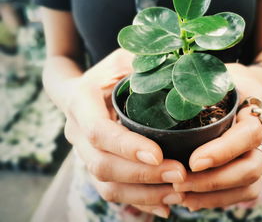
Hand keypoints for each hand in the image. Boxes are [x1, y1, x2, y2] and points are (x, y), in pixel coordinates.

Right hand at [63, 49, 186, 217]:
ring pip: (106, 185)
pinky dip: (138, 201)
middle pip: (102, 165)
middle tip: (180, 175)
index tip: (159, 155)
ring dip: (143, 194)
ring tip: (178, 193)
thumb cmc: (108, 71)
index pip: (99, 131)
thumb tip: (182, 73)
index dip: (127, 146)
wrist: (80, 89)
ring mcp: (84, 153)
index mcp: (81, 102)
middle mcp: (77, 132)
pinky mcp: (95, 165)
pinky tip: (164, 205)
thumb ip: (144, 63)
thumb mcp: (124, 58)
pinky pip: (112, 191)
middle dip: (142, 176)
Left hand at [173, 64, 261, 210]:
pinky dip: (218, 199)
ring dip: (213, 195)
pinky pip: (243, 192)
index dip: (223, 151)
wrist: (246, 86)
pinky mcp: (252, 166)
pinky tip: (191, 200)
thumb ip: (195, 80)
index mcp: (257, 107)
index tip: (192, 161)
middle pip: (251, 168)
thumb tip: (150, 81)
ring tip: (181, 195)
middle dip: (213, 181)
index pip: (248, 134)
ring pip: (249, 185)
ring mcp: (261, 152)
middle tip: (178, 183)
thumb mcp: (215, 71)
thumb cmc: (225, 77)